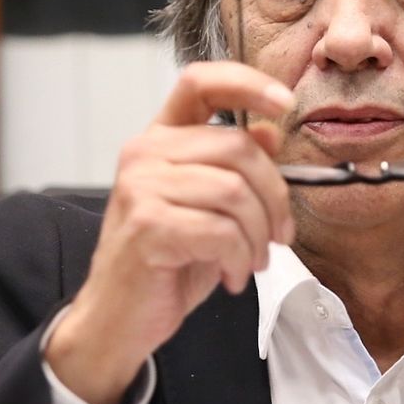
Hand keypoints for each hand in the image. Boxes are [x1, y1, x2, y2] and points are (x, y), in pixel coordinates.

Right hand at [45, 62, 295, 403]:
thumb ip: (235, 169)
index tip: (285, 103)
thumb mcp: (211, 211)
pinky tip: (231, 276)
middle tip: (278, 236)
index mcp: (161, 140)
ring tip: (250, 262)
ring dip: (257, 235)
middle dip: (274, 197)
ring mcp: (141, 186)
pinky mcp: (147, 224)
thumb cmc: (167, 264)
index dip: (248, 83)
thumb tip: (271, 133)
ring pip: (235, 191)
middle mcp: (145, 153)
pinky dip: (239, 258)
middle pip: (238, 147)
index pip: (201, 82)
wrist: (118, 320)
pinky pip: (221, 230)